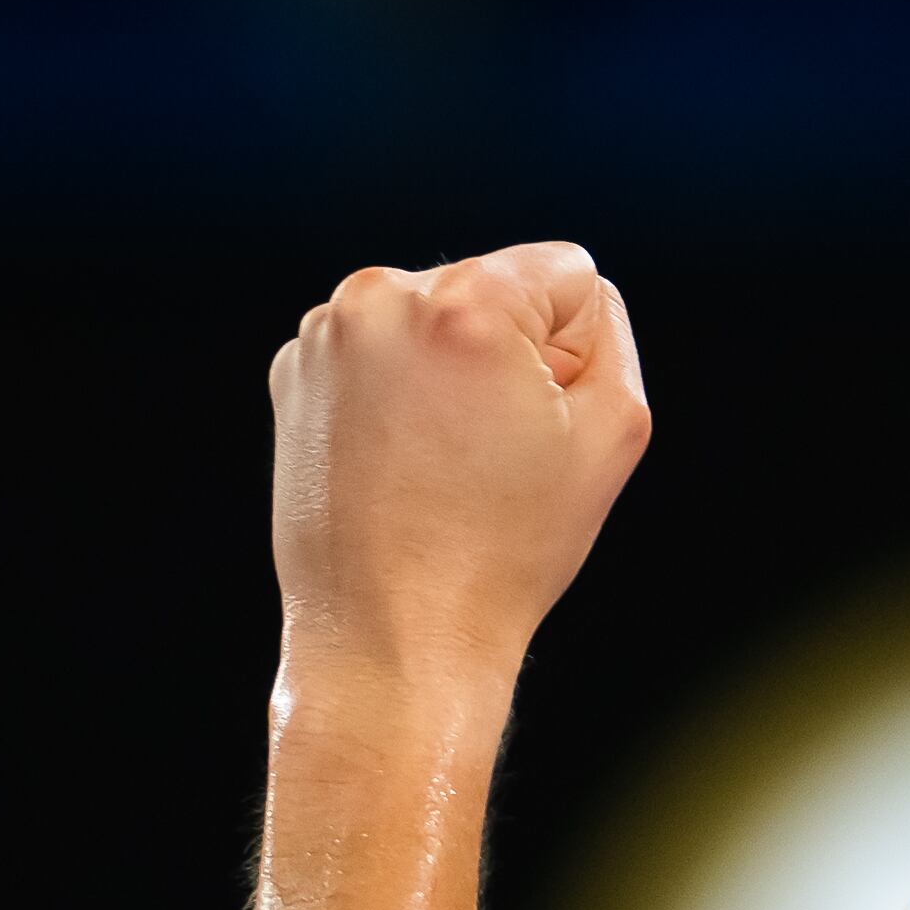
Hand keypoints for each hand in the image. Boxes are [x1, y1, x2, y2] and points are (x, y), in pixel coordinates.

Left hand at [268, 242, 649, 688]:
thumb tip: (565, 306)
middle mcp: (383, 297)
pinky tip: (402, 462)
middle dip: (508, 357)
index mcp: (467, 302)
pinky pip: (381, 352)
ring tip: (444, 463)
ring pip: (435, 319)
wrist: (394, 636)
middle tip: (491, 455)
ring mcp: (326, 334)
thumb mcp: (615, 431)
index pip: (569, 273)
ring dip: (451, 372)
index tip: (536, 426)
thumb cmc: (508, 548)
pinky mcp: (294, 372)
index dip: (575, 353)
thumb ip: (609, 334)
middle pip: (496, 289)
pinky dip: (399, 394)